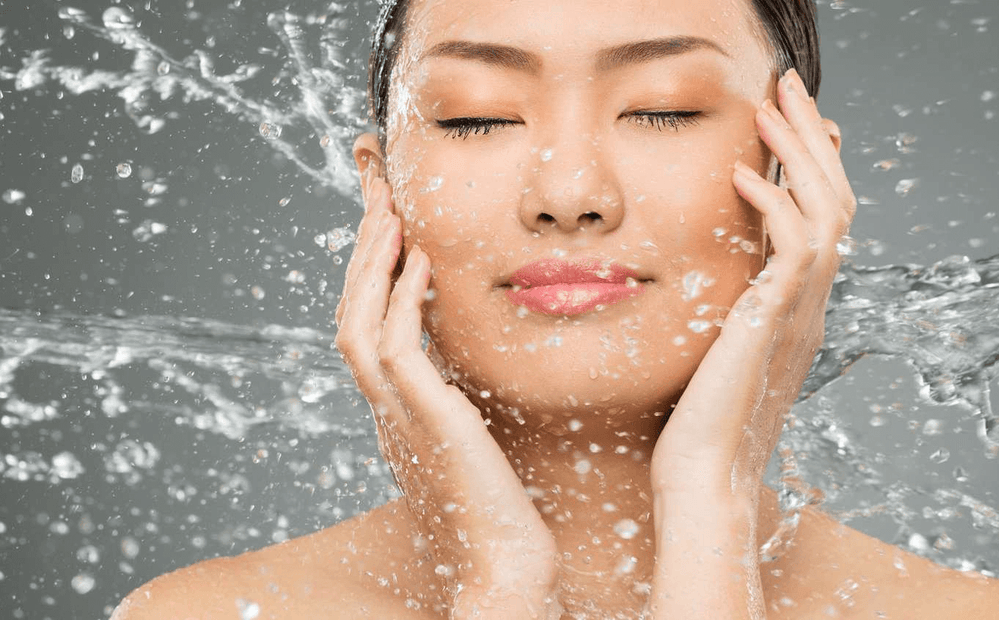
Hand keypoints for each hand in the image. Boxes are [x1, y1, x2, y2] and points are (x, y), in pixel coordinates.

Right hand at [334, 160, 559, 618]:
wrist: (504, 571)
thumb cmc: (500, 513)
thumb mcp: (478, 439)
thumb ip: (467, 398)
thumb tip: (480, 362)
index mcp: (397, 409)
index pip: (369, 321)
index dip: (371, 267)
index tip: (389, 215)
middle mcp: (385, 409)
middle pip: (350, 310)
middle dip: (361, 247)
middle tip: (376, 188)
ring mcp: (397, 417)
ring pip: (356, 323)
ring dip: (369, 262)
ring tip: (389, 208)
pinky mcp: (425, 424)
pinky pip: (395, 349)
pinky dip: (399, 298)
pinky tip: (421, 259)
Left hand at [647, 68, 855, 617]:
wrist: (703, 478)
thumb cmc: (695, 422)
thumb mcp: (712, 350)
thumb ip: (719, 311)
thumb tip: (698, 286)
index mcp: (795, 310)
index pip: (822, 219)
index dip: (811, 165)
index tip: (787, 122)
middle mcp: (808, 306)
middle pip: (836, 200)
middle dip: (813, 137)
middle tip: (788, 87)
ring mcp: (799, 315)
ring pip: (828, 211)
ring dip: (800, 151)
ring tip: (769, 105)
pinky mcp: (774, 324)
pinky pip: (796, 247)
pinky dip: (774, 202)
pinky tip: (742, 171)